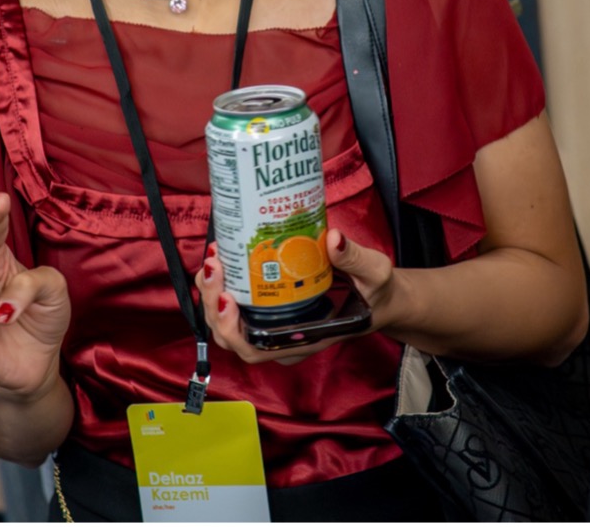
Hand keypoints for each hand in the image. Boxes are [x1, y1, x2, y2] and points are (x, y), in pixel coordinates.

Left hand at [196, 228, 397, 364]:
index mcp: (303, 340)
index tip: (227, 297)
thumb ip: (355, 258)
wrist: (377, 298)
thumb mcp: (373, 275)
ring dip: (211, 293)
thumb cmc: (374, 294)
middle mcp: (282, 339)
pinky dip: (223, 284)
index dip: (232, 329)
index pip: (255, 350)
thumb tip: (333, 238)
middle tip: (215, 266)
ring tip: (214, 260)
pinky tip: (224, 256)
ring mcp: (273, 326)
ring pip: (227, 322)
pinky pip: (236, 304)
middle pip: (232, 336)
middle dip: (213, 302)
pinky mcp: (270, 308)